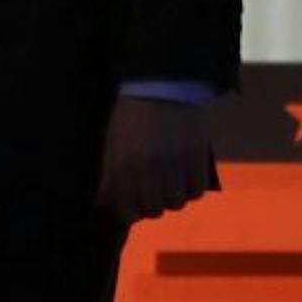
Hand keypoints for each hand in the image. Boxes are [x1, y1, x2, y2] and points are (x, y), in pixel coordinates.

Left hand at [95, 95, 216, 224]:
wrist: (162, 89)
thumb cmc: (130, 116)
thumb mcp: (112, 143)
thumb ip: (109, 175)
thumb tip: (102, 203)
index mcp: (124, 164)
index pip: (126, 208)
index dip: (126, 211)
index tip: (127, 206)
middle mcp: (151, 170)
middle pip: (154, 210)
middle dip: (148, 206)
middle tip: (148, 193)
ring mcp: (176, 166)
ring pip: (176, 204)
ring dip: (170, 198)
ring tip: (166, 183)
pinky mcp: (198, 161)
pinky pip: (197, 192)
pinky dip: (189, 189)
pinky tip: (183, 177)